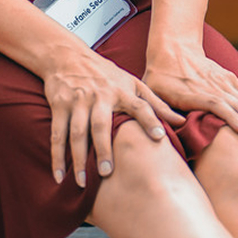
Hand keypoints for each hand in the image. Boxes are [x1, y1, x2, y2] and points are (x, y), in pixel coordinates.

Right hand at [42, 47, 184, 186]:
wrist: (68, 56)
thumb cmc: (106, 74)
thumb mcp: (132, 83)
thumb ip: (155, 103)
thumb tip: (181, 120)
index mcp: (122, 91)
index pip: (140, 105)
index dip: (151, 120)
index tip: (160, 137)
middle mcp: (100, 96)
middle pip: (102, 125)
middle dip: (104, 149)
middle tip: (107, 173)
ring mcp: (78, 101)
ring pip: (77, 133)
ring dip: (78, 158)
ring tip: (82, 182)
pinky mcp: (59, 105)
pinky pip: (57, 134)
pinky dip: (57, 155)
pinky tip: (59, 175)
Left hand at [143, 43, 237, 155]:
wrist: (174, 50)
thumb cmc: (160, 78)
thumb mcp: (153, 94)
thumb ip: (163, 111)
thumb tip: (180, 126)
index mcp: (194, 91)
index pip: (218, 104)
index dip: (232, 117)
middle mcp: (214, 86)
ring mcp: (225, 82)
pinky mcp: (230, 80)